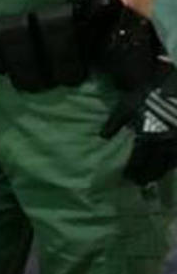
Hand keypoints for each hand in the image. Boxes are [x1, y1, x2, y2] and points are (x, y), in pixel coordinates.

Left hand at [102, 68, 176, 184]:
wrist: (172, 90)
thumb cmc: (148, 96)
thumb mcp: (127, 106)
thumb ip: (115, 122)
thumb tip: (103, 136)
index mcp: (147, 138)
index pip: (138, 160)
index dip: (132, 170)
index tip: (126, 177)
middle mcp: (163, 145)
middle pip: (154, 167)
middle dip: (145, 176)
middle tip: (137, 183)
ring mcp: (176, 145)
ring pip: (167, 166)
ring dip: (158, 174)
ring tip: (150, 179)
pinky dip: (170, 166)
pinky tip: (165, 168)